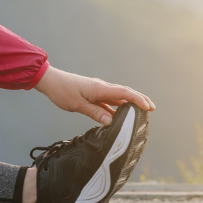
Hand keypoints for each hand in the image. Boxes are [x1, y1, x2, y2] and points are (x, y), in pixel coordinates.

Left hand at [33, 66, 156, 125]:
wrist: (51, 81)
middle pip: (125, 93)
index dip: (138, 99)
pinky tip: (120, 115)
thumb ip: (94, 112)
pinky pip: (109, 101)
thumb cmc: (62, 91)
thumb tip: (111, 121)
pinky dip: (118, 107)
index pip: (123, 93)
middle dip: (140, 99)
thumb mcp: (77, 105)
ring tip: (141, 112)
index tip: (148, 107)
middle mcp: (101, 88)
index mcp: (99, 88)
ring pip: (118, 97)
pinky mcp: (94, 94)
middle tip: (152, 109)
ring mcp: (98, 91)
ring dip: (130, 103)